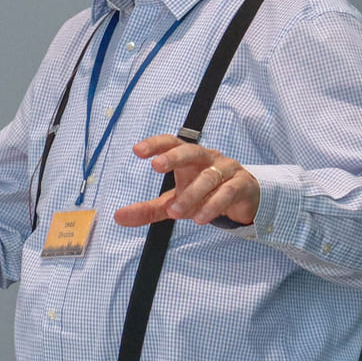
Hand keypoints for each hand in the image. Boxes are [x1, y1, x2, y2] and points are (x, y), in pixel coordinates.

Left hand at [113, 135, 259, 227]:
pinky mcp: (242, 184)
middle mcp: (207, 158)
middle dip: (173, 157)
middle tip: (157, 166)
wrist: (243, 199)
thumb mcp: (174, 202)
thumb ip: (148, 209)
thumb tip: (118, 217)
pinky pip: (227, 192)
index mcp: (188, 157)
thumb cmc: (204, 194)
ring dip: (191, 194)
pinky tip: (200, 217)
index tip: (137, 151)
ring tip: (175, 211)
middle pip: (190, 151)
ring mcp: (227, 169)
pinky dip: (213, 205)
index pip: (171, 143)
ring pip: (209, 177)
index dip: (155, 144)